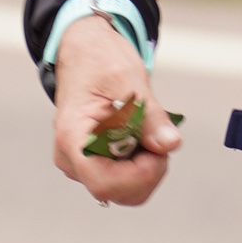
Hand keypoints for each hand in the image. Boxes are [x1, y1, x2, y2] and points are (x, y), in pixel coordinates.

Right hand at [49, 18, 182, 205]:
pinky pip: (125, 179)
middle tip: (157, 133)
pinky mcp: (93, 164)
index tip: (159, 149)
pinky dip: (141, 163)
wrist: (85, 51)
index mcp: (71, 137)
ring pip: (125, 189)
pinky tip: (139, 136)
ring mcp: (81, 164)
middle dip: (148, 169)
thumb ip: (150, 116)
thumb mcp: (129, 80)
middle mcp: (71, 158)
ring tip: (145, 129)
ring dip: (146, 166)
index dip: (139, 174)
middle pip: (118, 191)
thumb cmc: (100, 60)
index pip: (104, 183)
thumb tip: (170, 144)